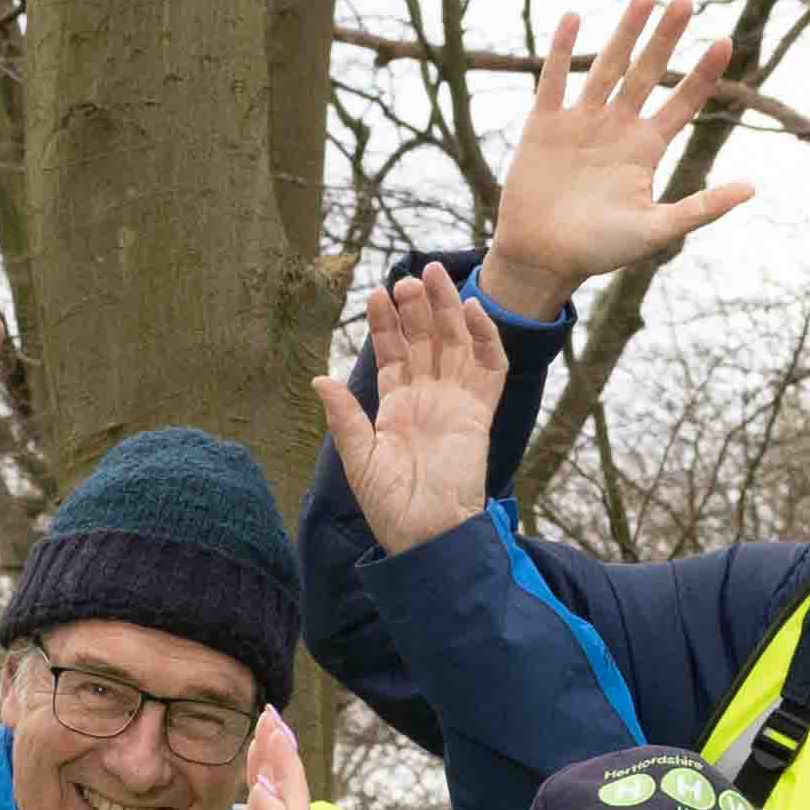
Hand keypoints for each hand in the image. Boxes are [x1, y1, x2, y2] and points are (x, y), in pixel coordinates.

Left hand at [314, 259, 507, 554]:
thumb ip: (344, 417)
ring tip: (434, 275)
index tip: (376, 295)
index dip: (386, 325)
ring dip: (447, 309)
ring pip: (456, 343)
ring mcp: (456, 401)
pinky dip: (485, 338)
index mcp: (396, 407)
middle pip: (425, 341)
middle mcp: (428, 398)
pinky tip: (472, 310)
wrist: (426, 534)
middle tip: (406, 278)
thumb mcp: (360, 458)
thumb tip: (319, 379)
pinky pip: (490, 367)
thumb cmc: (390, 506)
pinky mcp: (481, 412)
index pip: (393, 354)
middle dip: (416, 308)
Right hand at [477, 0, 762, 316]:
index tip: (724, 41)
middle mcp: (617, 127)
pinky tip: (573, 18)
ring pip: (606, 66)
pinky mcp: (544, 126)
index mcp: (646, 149)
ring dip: (625, 31)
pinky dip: (561, 51)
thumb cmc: (599, 251)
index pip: (683, 101)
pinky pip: (553, 81)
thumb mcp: (655, 232)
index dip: (703, 73)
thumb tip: (752, 188)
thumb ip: (701, 208)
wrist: (541, 259)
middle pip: (647, 72)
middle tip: (685, 0)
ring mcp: (581, 122)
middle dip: (666, 37)